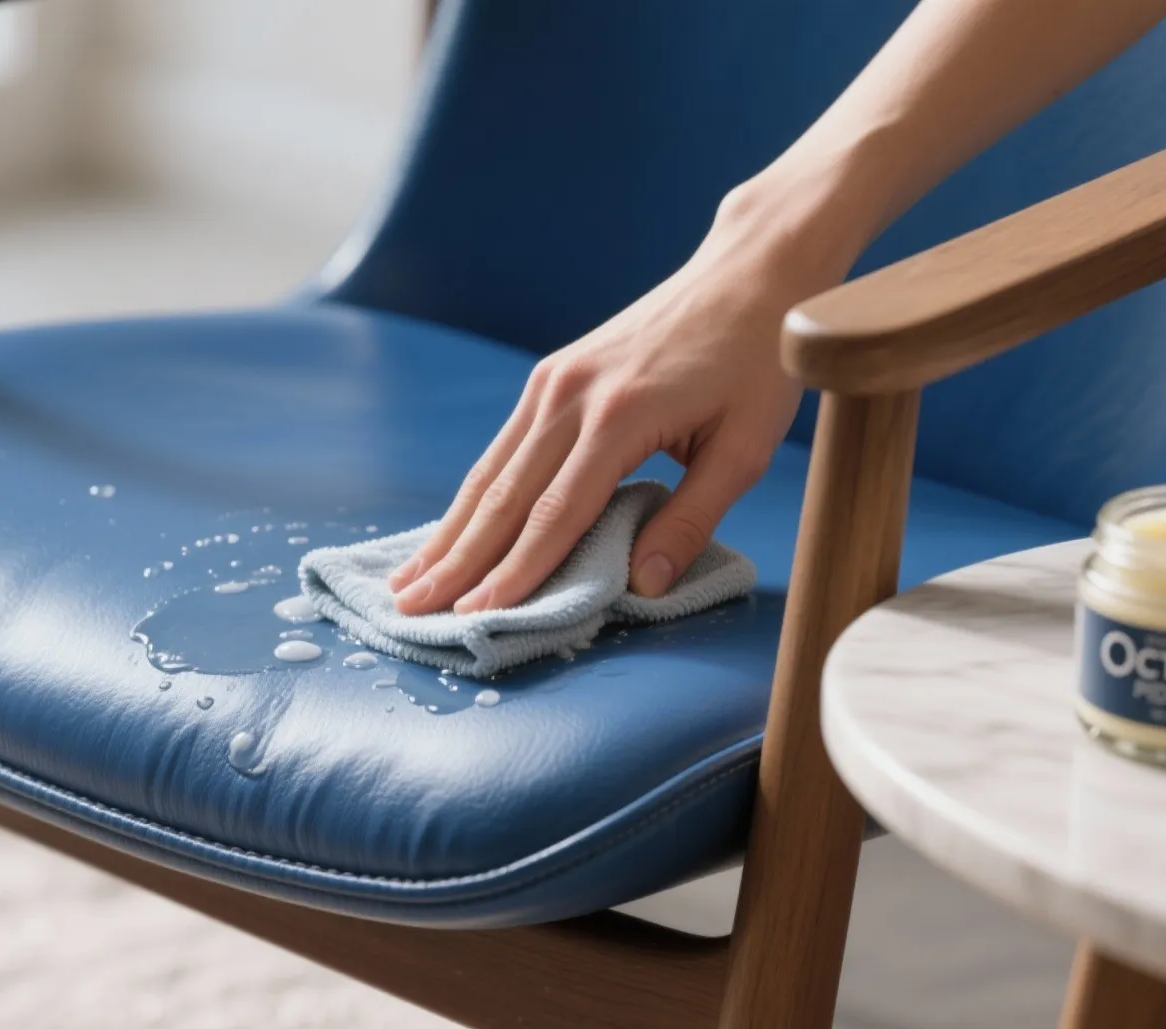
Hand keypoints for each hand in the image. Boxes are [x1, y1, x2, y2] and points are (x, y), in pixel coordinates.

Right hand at [389, 215, 828, 614]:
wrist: (746, 274)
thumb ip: (692, 519)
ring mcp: (552, 381)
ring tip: (409, 582)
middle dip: (457, 562)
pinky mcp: (551, 375)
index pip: (555, 514)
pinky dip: (472, 496)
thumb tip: (645, 585)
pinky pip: (501, 448)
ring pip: (489, 472)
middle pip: (503, 497)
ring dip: (448, 532)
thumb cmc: (756, 362)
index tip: (479, 617)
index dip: (516, 573)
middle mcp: (570, 397)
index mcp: (619, 417)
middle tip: (412, 612)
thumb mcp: (745, 449)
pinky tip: (451, 531)